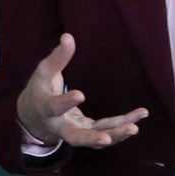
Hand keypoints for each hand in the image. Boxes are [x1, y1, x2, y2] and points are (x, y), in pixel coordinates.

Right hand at [15, 33, 145, 150]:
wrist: (34, 118)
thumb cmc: (39, 90)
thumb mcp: (43, 73)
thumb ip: (57, 57)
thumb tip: (68, 36)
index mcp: (46, 108)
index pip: (55, 107)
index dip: (67, 102)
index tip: (80, 94)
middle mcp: (60, 126)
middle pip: (75, 137)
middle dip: (91, 138)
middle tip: (106, 139)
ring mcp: (76, 131)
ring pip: (96, 138)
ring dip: (115, 134)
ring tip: (134, 127)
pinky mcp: (88, 131)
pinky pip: (106, 130)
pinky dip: (122, 125)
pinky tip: (140, 115)